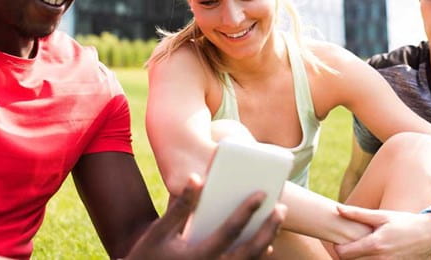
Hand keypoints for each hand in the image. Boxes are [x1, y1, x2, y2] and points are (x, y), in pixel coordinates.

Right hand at [125, 174, 285, 259]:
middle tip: (281, 208)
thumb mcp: (160, 231)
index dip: (246, 211)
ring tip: (276, 221)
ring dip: (267, 241)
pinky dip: (257, 257)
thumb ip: (180, 206)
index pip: (230, 231)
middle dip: (268, 228)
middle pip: (250, 250)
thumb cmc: (149, 254)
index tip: (261, 193)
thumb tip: (196, 178)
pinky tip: (265, 244)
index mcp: (199, 257)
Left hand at [333, 205, 430, 259]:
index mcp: (375, 245)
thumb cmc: (403, 222)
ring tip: (363, 248)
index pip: (344, 254)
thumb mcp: (381, 216)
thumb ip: (357, 214)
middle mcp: (380, 259)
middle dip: (347, 254)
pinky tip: (374, 254)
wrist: (429, 235)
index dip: (338, 248)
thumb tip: (337, 208)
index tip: (340, 241)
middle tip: (350, 244)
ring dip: (359, 259)